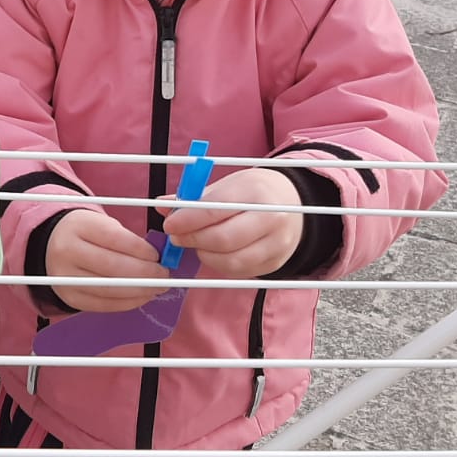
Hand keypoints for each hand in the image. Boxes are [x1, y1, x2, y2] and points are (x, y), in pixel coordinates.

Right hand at [45, 210, 165, 311]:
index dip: (140, 250)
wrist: (51, 245)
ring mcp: (65, 278)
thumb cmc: (87, 233)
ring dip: (139, 291)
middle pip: (113, 267)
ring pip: (110, 289)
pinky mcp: (70, 297)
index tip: (157, 256)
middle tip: (164, 275)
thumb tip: (158, 260)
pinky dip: (127, 302)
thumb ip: (127, 239)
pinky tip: (141, 296)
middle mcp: (67, 251)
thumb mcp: (102, 224)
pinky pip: (104, 304)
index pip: (114, 238)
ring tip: (157, 287)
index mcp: (78, 226)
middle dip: (145, 274)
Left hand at [159, 169, 303, 278]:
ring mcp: (276, 244)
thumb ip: (194, 198)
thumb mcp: (227, 185)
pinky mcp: (274, 263)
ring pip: (230, 261)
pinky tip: (213, 252)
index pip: (215, 210)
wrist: (294, 204)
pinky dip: (219, 264)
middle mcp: (271, 218)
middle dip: (193, 240)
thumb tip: (162, 206)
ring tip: (196, 244)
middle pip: (223, 239)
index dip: (188, 220)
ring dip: (204, 255)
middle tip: (177, 237)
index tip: (170, 224)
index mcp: (256, 192)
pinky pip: (238, 271)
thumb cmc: (253, 192)